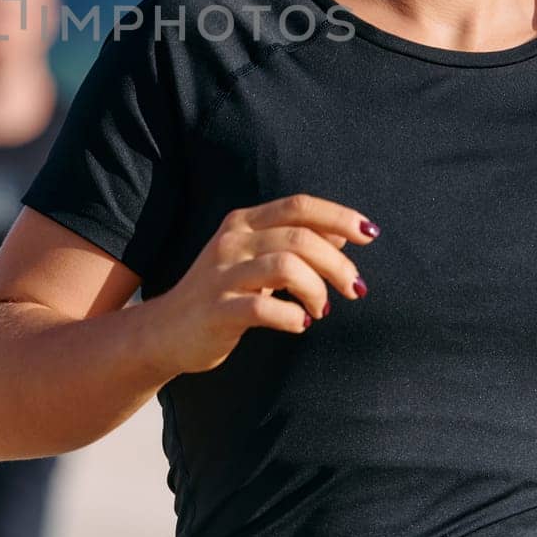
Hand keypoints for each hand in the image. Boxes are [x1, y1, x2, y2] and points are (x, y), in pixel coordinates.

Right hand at [150, 193, 379, 375]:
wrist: (165, 331)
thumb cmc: (221, 294)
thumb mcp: (256, 260)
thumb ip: (295, 242)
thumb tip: (342, 232)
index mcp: (243, 222)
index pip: (299, 206)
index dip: (339, 216)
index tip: (370, 234)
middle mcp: (232, 241)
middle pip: (301, 238)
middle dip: (338, 264)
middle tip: (354, 289)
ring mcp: (222, 275)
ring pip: (287, 266)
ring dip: (317, 290)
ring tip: (320, 310)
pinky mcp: (217, 310)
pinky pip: (265, 309)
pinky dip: (292, 317)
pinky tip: (299, 324)